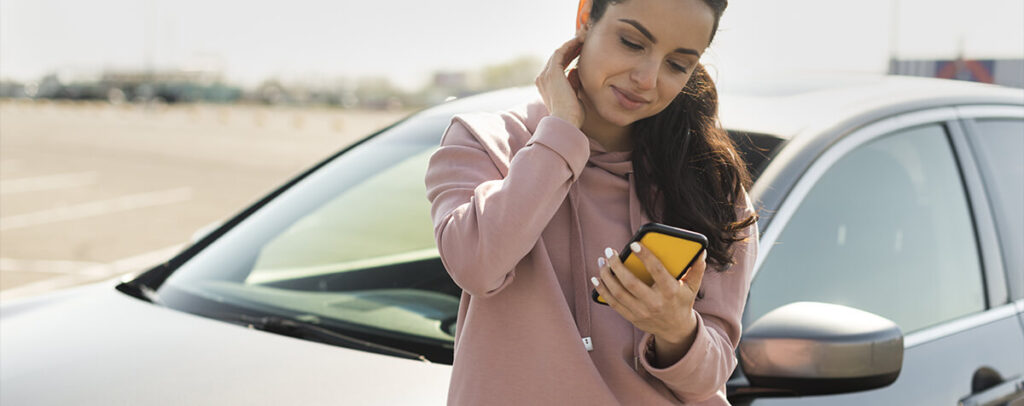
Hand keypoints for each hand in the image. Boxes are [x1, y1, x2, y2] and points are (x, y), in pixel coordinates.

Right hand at [536, 35, 584, 127]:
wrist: (566, 122)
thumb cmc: (572, 116)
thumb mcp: (573, 96)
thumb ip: (572, 83)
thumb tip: (574, 71)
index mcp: (546, 86)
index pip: (557, 67)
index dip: (569, 57)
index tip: (581, 52)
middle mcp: (542, 79)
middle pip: (556, 58)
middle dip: (570, 49)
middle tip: (583, 42)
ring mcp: (545, 75)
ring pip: (558, 53)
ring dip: (570, 45)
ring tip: (582, 38)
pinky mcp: (552, 72)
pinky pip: (560, 52)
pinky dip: (569, 45)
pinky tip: (579, 41)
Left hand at [592, 243, 706, 343]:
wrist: (676, 330)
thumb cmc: (682, 302)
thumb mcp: (692, 287)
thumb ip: (696, 269)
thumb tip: (701, 250)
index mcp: (670, 291)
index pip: (656, 271)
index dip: (645, 256)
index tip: (633, 244)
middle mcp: (655, 303)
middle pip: (630, 283)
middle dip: (617, 265)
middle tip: (609, 252)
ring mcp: (642, 312)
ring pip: (618, 293)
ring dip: (606, 276)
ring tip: (601, 262)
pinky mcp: (632, 317)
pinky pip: (613, 303)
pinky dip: (602, 291)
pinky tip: (596, 279)